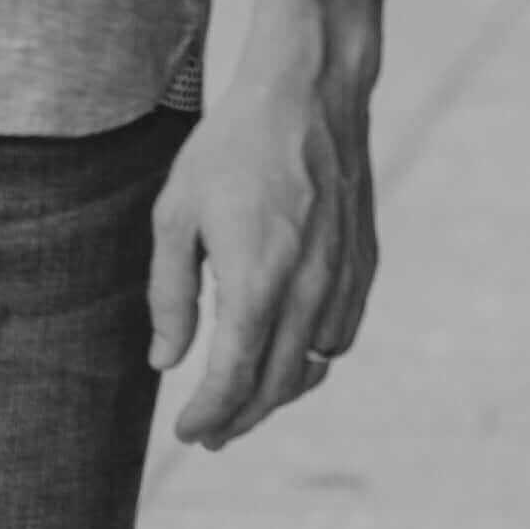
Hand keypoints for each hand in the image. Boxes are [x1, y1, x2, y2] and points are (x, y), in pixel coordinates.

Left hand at [149, 65, 376, 450]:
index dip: (209, 414)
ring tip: (243, 402)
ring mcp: (344, 279)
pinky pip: (341, 334)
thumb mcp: (176, 215)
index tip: (186, 434)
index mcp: (257, 281)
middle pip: (278, 385)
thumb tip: (165, 362)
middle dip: (240, 418)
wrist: (309, 94)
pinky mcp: (364, 264)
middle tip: (209, 434)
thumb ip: (170, 295)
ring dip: (279, 394)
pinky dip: (312, 360)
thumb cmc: (232, 148)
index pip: (234, 377)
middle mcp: (309, 290)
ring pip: (315, 365)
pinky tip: (287, 356)